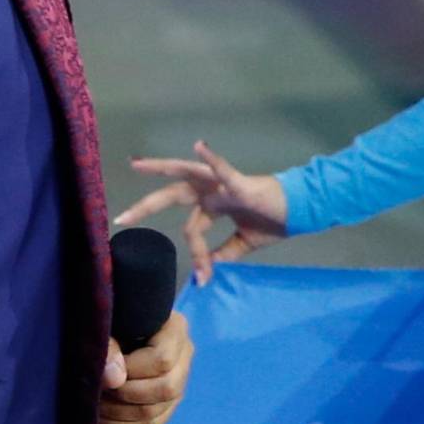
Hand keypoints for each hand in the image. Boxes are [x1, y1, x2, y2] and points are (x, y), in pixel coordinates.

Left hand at [98, 311, 192, 423]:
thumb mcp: (106, 324)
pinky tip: (101, 417)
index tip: (103, 369)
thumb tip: (114, 378)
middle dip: (125, 393)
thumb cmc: (109, 320)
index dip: (130, 370)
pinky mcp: (168, 402)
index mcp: (175, 328)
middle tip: (97, 388)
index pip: (162, 359)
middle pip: (166, 388)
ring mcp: (179, 380)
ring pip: (157, 411)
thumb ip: (108, 345)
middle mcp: (184, 355)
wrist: (115, 325)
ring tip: (94, 402)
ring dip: (119, 413)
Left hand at [114, 140, 287, 284]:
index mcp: (212, 204)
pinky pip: (224, 170)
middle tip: (120, 218)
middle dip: (146, 206)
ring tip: (138, 165)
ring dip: (161, 168)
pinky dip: (212, 159)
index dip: (197, 253)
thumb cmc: (275, 219)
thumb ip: (224, 254)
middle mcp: (211, 191)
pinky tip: (199, 146)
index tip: (204, 277)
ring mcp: (223, 185)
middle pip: (172, 194)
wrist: (303, 211)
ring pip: (187, 174)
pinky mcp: (241, 184)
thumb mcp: (244, 242)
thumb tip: (206, 273)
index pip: (192, 227)